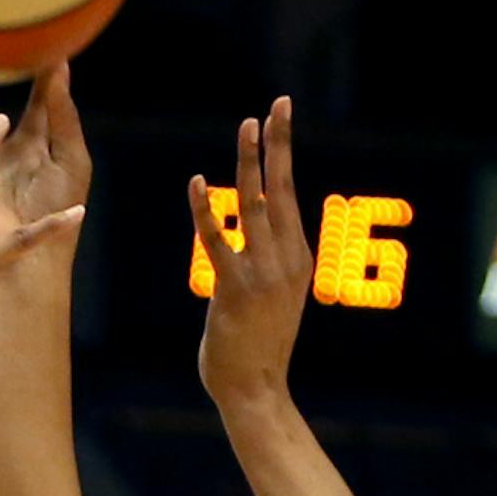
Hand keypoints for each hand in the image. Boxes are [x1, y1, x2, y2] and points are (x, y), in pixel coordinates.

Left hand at [189, 96, 313, 412]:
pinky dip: (207, 210)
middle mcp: (286, 260)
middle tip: (278, 104)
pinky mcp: (235, 290)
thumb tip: (260, 240)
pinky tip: (198, 182)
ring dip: (250, 163)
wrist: (255, 391)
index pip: (289, 198)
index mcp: (298, 259)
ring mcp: (263, 274)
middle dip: (280, 144)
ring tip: (246, 125)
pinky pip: (218, 241)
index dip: (283, 157)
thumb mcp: (277, 300)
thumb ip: (272, 265)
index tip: (280, 119)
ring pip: (257, 205)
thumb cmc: (258, 349)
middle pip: (283, 189)